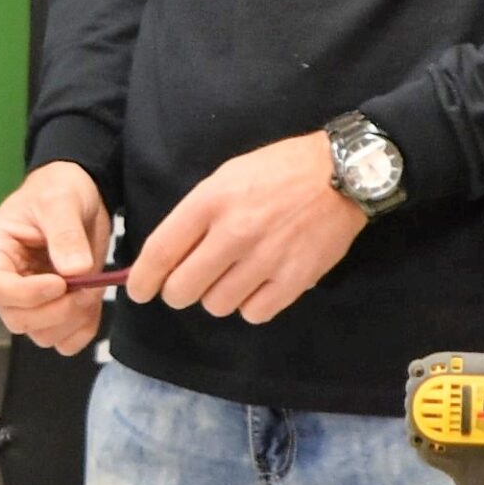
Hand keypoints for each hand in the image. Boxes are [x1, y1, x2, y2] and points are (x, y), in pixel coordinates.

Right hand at [0, 161, 110, 354]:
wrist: (80, 191)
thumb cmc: (59, 188)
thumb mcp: (61, 201)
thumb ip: (65, 234)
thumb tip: (75, 270)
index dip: (27, 294)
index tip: (60, 283)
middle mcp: (8, 281)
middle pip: (18, 319)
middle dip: (56, 310)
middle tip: (86, 288)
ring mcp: (31, 299)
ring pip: (41, 334)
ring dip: (71, 320)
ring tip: (92, 290)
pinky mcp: (56, 308)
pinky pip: (64, 338)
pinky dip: (83, 329)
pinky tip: (93, 305)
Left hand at [125, 133, 365, 325]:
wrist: (343, 173)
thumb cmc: (279, 170)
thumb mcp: (227, 176)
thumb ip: (195, 215)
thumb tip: (165, 258)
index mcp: (211, 201)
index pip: (160, 253)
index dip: (142, 280)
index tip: (140, 291)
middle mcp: (234, 232)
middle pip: (182, 290)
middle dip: (179, 291)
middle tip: (192, 281)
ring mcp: (266, 259)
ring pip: (216, 305)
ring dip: (219, 295)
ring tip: (236, 275)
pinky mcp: (295, 279)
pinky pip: (254, 314)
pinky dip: (252, 305)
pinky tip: (261, 284)